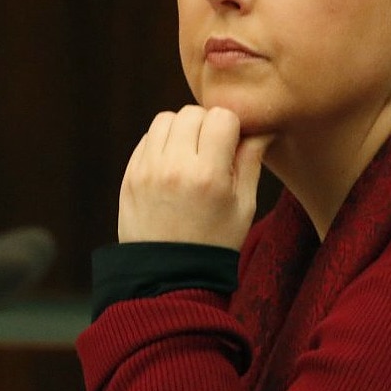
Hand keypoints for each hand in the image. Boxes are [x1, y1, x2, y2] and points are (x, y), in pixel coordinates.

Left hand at [118, 105, 270, 249]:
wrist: (170, 277)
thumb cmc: (215, 243)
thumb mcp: (244, 206)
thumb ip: (251, 161)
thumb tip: (260, 128)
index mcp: (208, 175)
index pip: (221, 117)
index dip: (231, 127)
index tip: (232, 145)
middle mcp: (174, 167)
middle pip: (191, 113)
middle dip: (206, 125)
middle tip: (211, 151)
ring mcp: (147, 170)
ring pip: (165, 119)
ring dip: (181, 130)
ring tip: (190, 155)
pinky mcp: (130, 176)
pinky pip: (148, 139)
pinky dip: (162, 144)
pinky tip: (173, 167)